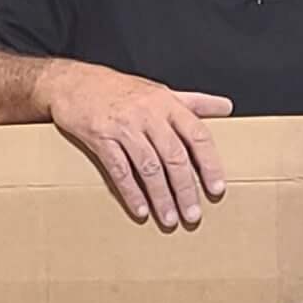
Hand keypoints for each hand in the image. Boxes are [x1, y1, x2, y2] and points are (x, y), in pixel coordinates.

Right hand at [47, 69, 233, 229]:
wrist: (75, 82)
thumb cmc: (121, 89)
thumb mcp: (161, 91)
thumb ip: (195, 102)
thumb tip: (226, 107)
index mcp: (168, 104)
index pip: (197, 135)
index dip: (209, 164)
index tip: (217, 189)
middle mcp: (148, 115)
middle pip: (174, 156)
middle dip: (185, 189)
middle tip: (193, 215)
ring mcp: (124, 127)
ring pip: (148, 167)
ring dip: (161, 197)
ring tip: (170, 219)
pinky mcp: (100, 138)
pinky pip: (119, 170)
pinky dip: (131, 192)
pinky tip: (140, 210)